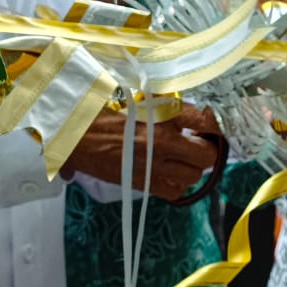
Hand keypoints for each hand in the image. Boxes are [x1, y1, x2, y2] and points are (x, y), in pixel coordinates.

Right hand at [63, 104, 219, 199]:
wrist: (73, 131)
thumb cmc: (101, 108)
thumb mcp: (137, 95)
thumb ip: (163, 100)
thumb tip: (185, 108)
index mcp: (162, 115)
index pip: (205, 120)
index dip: (213, 123)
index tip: (209, 124)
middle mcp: (163, 142)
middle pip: (207, 155)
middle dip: (207, 149)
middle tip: (198, 143)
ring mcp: (153, 166)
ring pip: (193, 176)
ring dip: (193, 168)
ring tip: (183, 159)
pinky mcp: (142, 183)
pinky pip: (173, 191)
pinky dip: (177, 185)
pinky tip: (169, 174)